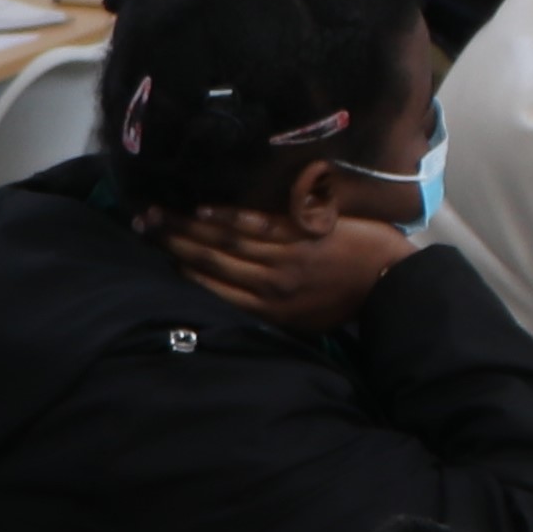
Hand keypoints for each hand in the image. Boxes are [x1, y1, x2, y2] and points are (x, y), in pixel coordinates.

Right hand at [159, 201, 409, 336]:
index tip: (154, 257)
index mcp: (269, 310)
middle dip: (173, 243)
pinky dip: (228, 216)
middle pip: (210, 261)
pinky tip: (203, 208)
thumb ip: (267, 311)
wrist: (391, 282)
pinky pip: (256, 223)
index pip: (213, 289)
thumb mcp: (303, 323)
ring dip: (189, 226)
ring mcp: (284, 257)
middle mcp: (269, 285)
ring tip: (160, 214)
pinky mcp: (301, 233)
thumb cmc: (345, 303)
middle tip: (141, 226)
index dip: (180, 271)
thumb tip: (230, 299)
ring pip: (227, 241)